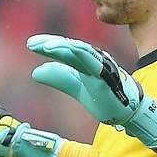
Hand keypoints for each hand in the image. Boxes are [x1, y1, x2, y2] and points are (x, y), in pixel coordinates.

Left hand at [27, 34, 156, 148]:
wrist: (126, 113)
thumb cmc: (104, 97)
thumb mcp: (75, 87)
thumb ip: (59, 78)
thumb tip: (35, 72)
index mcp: (85, 61)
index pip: (64, 50)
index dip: (47, 45)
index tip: (29, 44)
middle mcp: (93, 59)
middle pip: (69, 47)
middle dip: (50, 43)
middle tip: (31, 43)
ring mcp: (101, 65)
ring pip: (81, 49)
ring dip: (63, 46)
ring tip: (45, 46)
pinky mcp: (107, 75)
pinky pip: (94, 59)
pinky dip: (82, 51)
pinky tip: (69, 48)